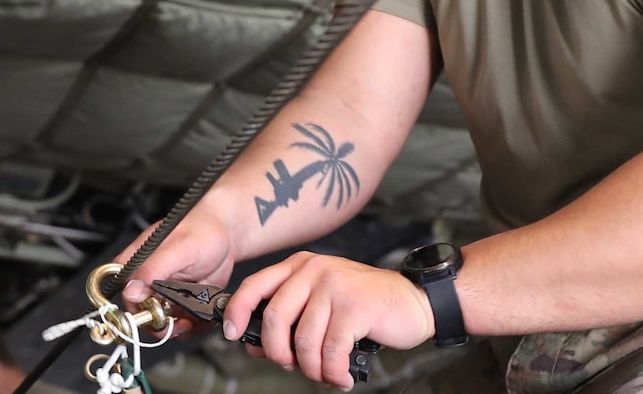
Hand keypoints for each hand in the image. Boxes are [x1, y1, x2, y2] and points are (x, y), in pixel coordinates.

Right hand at [114, 205, 236, 335]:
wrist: (225, 235)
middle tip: (179, 321)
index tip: (155, 316)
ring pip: (160, 322)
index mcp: (135, 263)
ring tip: (191, 319)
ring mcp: (162, 293)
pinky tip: (199, 316)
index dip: (136, 311)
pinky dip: (190, 325)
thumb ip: (154, 268)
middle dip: (160, 323)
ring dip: (177, 326)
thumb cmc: (201, 231)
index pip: (123, 294)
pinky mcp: (178, 301)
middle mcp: (145, 280)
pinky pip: (178, 322)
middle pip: (140, 314)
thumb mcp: (178, 248)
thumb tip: (130, 291)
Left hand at [222, 252, 434, 389]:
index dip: (237, 310)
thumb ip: (290, 319)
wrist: (412, 301)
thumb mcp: (321, 304)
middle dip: (278, 352)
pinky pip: (330, 351)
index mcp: (300, 266)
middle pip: (275, 317)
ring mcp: (334, 285)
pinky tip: (342, 376)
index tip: (230, 332)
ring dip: (312, 369)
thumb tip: (255, 344)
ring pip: (303, 340)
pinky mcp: (354, 306)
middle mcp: (314, 270)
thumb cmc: (364, 306)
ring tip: (326, 373)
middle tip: (293, 366)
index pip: (256, 285)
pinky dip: (333, 373)